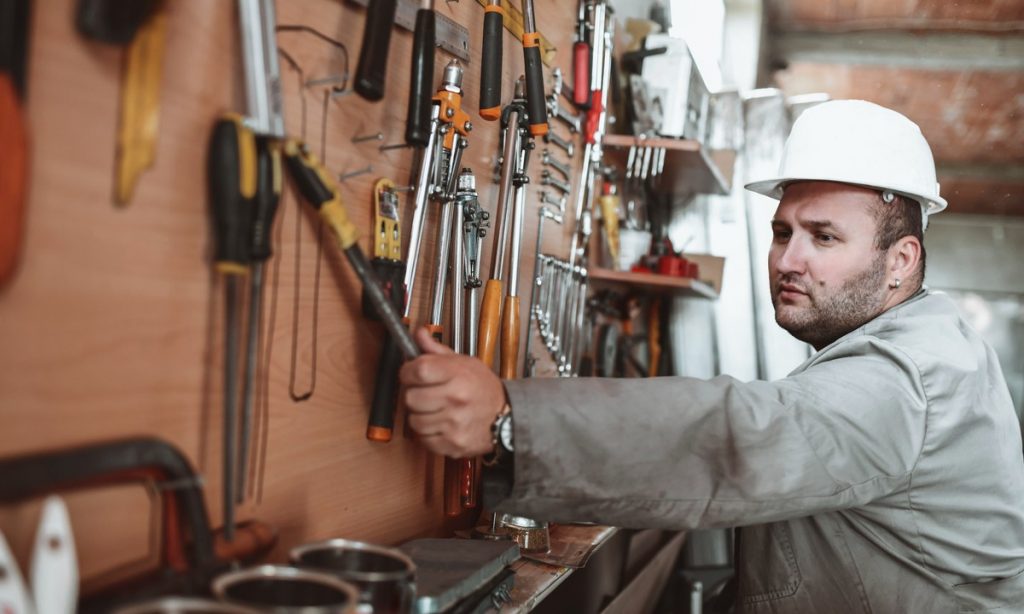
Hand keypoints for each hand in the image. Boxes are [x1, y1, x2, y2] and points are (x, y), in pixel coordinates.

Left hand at [400, 328, 505, 457]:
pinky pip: (423, 439)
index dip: (408, 372)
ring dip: (420, 416)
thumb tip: (419, 333)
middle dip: (414, 395)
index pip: (418, 370)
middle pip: (410, 398)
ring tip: (435, 410)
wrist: (507, 417)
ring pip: (414, 421)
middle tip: (426, 393)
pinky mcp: (452, 444)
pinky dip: (427, 433)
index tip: (411, 374)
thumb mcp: (465, 363)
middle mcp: (456, 398)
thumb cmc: (483, 389)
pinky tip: (440, 424)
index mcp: (458, 374)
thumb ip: (437, 351)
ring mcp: (454, 423)